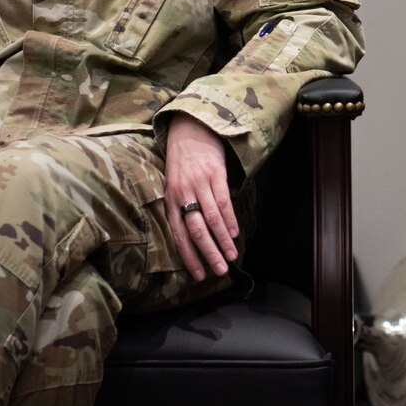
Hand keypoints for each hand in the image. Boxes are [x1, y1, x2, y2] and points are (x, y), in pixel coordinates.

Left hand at [163, 114, 239, 281]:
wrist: (190, 130)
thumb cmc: (182, 163)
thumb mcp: (173, 185)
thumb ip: (179, 209)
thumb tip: (193, 238)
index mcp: (170, 200)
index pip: (179, 235)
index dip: (189, 257)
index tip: (199, 276)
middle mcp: (182, 194)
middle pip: (196, 230)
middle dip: (209, 254)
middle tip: (220, 272)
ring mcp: (199, 184)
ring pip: (212, 219)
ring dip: (223, 240)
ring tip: (231, 256)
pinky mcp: (214, 174)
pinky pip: (223, 202)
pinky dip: (230, 220)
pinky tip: (235, 233)